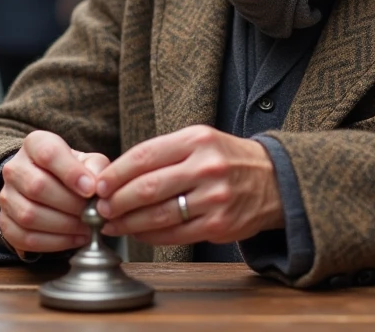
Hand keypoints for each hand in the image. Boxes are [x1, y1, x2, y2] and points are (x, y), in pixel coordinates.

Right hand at [0, 131, 110, 255]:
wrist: (49, 185)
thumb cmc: (73, 171)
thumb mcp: (87, 161)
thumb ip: (96, 167)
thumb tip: (97, 184)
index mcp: (35, 144)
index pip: (48, 154)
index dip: (70, 173)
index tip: (91, 190)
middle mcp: (14, 168)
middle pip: (37, 187)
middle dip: (70, 204)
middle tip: (93, 213)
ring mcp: (6, 196)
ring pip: (28, 215)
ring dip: (64, 226)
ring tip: (87, 227)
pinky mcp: (5, 222)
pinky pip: (25, 238)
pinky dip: (54, 243)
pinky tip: (75, 239)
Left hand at [94, 125, 283, 245]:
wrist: (276, 180)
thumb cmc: (227, 160)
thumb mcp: (200, 141)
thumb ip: (163, 154)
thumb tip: (117, 176)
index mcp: (197, 140)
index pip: (144, 156)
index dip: (116, 173)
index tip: (98, 185)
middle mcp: (206, 166)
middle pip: (147, 188)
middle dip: (117, 201)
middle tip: (100, 209)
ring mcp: (215, 197)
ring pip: (159, 215)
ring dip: (128, 223)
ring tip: (112, 224)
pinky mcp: (220, 225)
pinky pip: (175, 234)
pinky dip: (150, 236)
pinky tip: (138, 233)